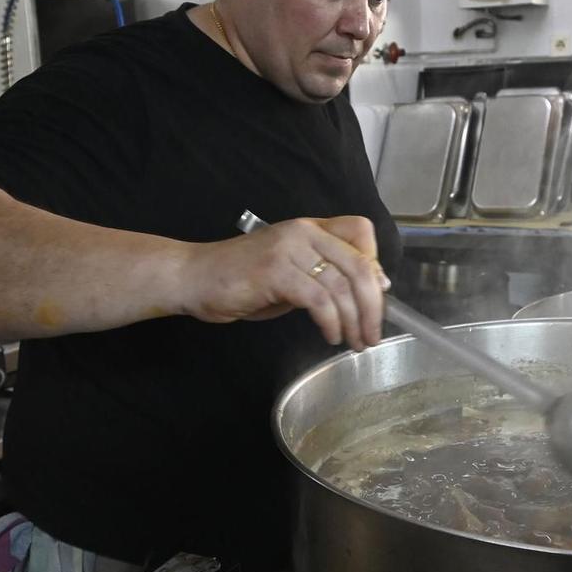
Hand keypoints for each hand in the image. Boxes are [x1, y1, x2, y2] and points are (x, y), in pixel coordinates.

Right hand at [174, 216, 389, 348]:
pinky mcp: (276, 272)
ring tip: (354, 342)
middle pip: (360, 264)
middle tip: (373, 334)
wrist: (194, 277)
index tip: (378, 296)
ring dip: (354, 321)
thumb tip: (361, 295)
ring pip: (342, 286)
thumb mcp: (288, 272)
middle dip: (374, 305)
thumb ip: (320, 277)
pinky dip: (331, 322)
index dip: (376, 264)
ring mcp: (289, 250)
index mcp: (309, 228)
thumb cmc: (240, 280)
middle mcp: (303, 232)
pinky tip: (330, 336)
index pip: (360, 230)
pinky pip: (319, 299)